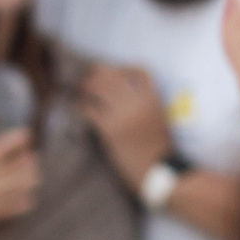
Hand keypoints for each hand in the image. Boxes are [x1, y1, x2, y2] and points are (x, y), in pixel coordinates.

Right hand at [0, 130, 41, 239]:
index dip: (17, 140)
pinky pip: (17, 207)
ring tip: (32, 176)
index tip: (26, 135)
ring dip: (31, 179)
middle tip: (30, 157)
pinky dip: (24, 201)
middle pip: (20, 168)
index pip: (3, 150)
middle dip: (29, 161)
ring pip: (23, 187)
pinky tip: (25, 197)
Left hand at [77, 64, 170, 190]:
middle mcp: (138, 103)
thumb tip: (124, 94)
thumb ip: (146, 103)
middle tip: (87, 80)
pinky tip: (79, 109)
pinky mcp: (110, 130)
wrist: (156, 171)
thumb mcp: (159, 118)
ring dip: (86, 88)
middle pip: (113, 76)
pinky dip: (82, 107)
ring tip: (80, 92)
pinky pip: (89, 110)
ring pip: (98, 88)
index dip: (124, 67)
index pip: (140, 71)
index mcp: (154, 99)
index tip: (113, 72)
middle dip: (97, 75)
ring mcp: (124, 115)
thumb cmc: (157, 148)